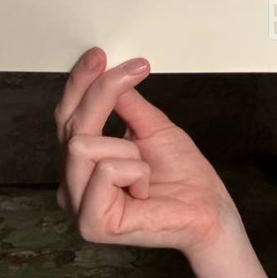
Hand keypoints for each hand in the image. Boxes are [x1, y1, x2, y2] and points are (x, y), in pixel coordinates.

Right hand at [54, 47, 241, 258]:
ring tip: (146, 169)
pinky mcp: (92, 223)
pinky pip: (106, 170)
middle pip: (70, 125)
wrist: (210, 211)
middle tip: (135, 71)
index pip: (66, 118)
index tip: (99, 54)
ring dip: (128, 148)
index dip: (79, 84)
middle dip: (102, 93)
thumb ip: (125, 103)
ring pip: (82, 145)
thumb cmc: (184, 177)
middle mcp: (71, 185)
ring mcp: (78, 207)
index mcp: (81, 165)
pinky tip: (145, 189)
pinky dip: (136, 170)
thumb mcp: (152, 128)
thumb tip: (108, 71)